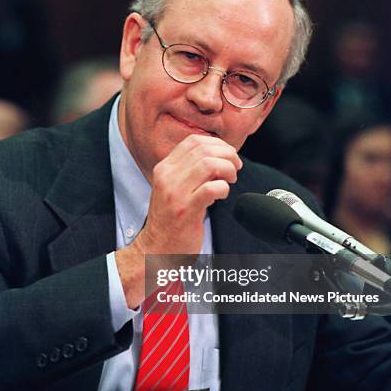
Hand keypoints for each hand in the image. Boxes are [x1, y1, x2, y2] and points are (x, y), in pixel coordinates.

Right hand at [115, 134, 241, 307]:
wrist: (156, 249)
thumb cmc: (171, 220)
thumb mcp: (174, 188)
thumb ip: (189, 171)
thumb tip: (217, 156)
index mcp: (164, 168)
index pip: (193, 141)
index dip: (217, 144)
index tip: (227, 155)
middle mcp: (167, 177)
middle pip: (204, 149)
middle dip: (227, 155)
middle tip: (235, 168)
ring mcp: (175, 194)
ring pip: (209, 164)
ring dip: (228, 169)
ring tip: (230, 180)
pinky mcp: (186, 211)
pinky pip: (211, 188)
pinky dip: (223, 188)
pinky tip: (223, 195)